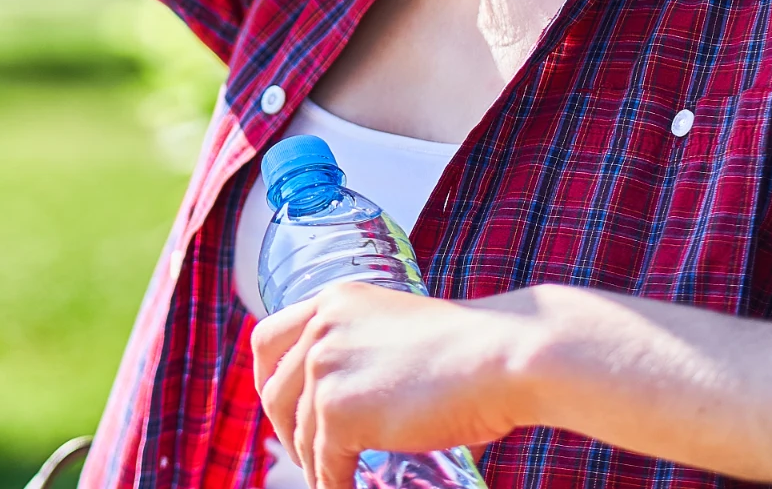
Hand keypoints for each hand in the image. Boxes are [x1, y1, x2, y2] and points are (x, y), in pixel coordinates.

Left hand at [252, 282, 535, 488]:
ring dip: (315, 465)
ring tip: (334, 478)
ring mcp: (325, 368)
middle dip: (287, 430)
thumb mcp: (403, 330)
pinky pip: (324, 463)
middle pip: (275, 391)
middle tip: (309, 455)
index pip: (268, 338)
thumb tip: (360, 398)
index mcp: (335, 300)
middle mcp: (321, 327)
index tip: (281, 406)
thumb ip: (369, 350)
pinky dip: (332, 484)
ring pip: (302, 434)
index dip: (268, 378)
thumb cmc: (474, 349)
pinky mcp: (338, 412)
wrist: (503, 357)